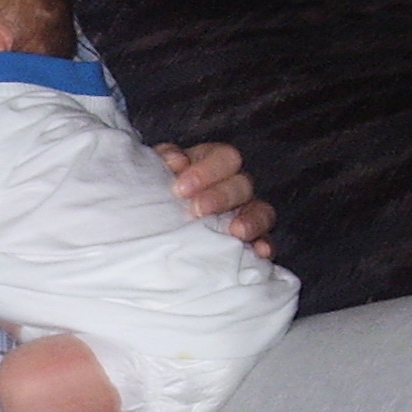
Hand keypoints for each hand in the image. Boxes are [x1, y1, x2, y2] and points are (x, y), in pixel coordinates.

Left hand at [157, 141, 275, 258]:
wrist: (145, 231)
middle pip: (242, 184)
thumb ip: (163, 163)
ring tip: (236, 232)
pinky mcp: (250, 242)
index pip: (224, 158)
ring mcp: (244, 214)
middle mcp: (232, 187)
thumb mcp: (151, 175)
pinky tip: (259, 252)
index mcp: (210, 166)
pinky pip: (266, 241)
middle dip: (221, 197)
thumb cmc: (152, 198)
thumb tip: (176, 162)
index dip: (207, 171)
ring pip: (261, 211)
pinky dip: (264, 245)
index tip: (181, 189)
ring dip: (251, 220)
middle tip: (197, 210)